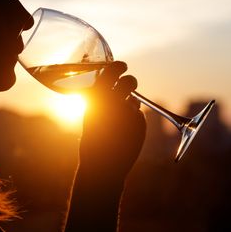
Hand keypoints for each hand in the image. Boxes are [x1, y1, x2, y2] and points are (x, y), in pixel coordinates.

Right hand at [79, 61, 145, 182]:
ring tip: (119, 121)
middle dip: (131, 81)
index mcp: (97, 97)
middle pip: (129, 81)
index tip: (122, 66)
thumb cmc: (92, 139)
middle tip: (129, 85)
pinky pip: (139, 116)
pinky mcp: (140, 123)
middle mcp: (114, 101)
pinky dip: (133, 121)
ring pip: (134, 101)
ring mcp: (128, 111)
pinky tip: (124, 133)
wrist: (102, 165)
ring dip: (129, 105)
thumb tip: (112, 86)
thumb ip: (100, 99)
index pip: (111, 71)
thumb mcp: (90, 115)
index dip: (118, 66)